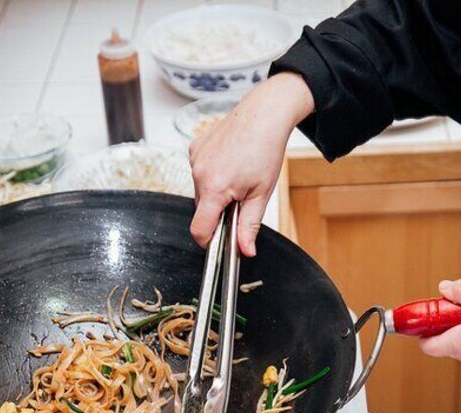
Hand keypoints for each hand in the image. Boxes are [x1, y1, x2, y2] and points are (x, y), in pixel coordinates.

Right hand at [189, 72, 313, 256]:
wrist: (263, 114)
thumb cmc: (265, 150)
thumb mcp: (261, 194)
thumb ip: (249, 225)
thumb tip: (245, 251)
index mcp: (215, 188)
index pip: (199, 229)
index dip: (209, 241)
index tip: (220, 242)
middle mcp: (199, 174)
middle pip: (202, 210)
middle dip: (219, 212)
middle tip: (242, 199)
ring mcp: (195, 159)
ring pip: (201, 191)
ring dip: (216, 192)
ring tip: (238, 177)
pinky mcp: (195, 148)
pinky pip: (199, 172)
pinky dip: (212, 174)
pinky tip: (229, 163)